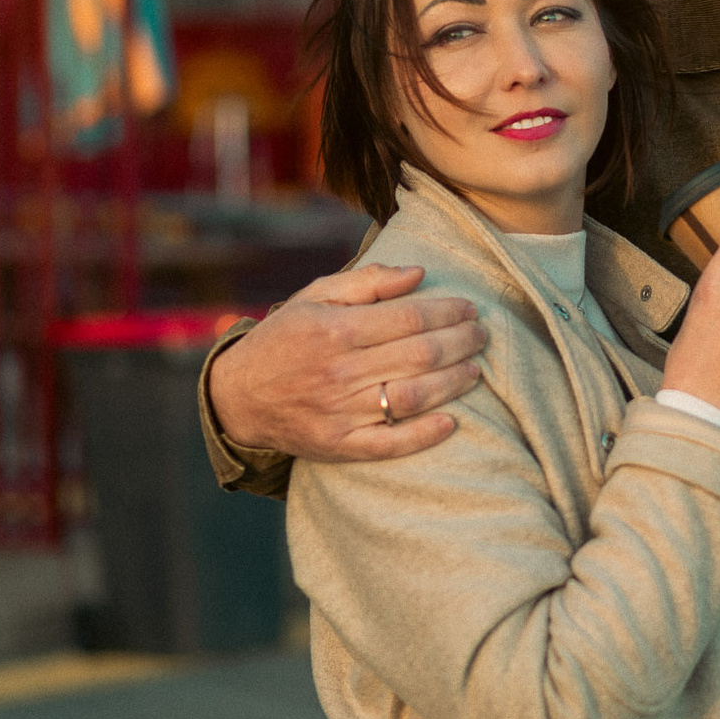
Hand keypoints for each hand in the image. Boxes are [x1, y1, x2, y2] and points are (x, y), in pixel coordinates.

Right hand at [205, 263, 486, 460]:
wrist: (238, 397)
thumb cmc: (284, 339)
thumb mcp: (314, 297)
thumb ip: (367, 282)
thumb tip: (418, 273)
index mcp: (335, 330)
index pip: (409, 318)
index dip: (447, 312)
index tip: (469, 307)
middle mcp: (340, 371)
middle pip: (419, 355)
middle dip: (460, 342)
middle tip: (482, 335)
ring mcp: (341, 412)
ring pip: (413, 396)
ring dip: (453, 382)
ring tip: (475, 369)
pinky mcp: (340, 445)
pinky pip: (391, 444)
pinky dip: (425, 434)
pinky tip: (452, 421)